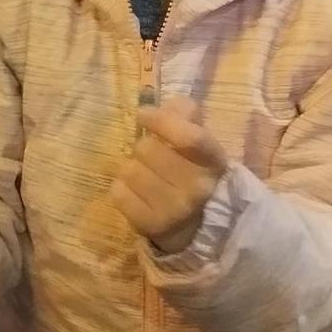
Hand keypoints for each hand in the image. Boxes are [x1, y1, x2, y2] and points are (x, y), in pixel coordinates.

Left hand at [111, 98, 225, 254]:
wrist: (196, 225)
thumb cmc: (192, 172)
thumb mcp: (198, 142)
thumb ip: (182, 114)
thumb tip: (158, 106)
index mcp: (213, 162)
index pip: (189, 137)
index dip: (161, 121)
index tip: (143, 115)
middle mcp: (197, 188)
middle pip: (147, 149)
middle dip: (144, 149)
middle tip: (153, 158)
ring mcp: (174, 210)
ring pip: (129, 170)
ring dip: (131, 169)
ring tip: (146, 177)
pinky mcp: (150, 225)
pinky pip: (118, 192)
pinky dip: (122, 189)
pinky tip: (138, 194)